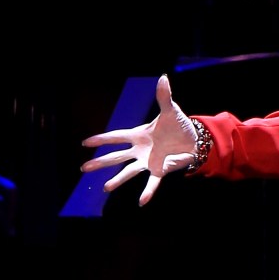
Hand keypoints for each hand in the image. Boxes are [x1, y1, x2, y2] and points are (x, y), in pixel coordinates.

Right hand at [80, 74, 198, 205]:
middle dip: (100, 162)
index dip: (101, 139)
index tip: (85, 143)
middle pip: (116, 156)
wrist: (195, 139)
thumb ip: (164, 96)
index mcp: (139, 135)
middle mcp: (140, 150)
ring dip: (118, 179)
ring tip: (106, 188)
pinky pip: (152, 182)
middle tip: (83, 168)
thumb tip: (163, 77)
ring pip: (129, 171)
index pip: (117, 137)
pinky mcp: (160, 170)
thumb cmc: (180, 125)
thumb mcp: (171, 111)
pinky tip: (141, 202)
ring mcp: (149, 161)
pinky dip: (148, 192)